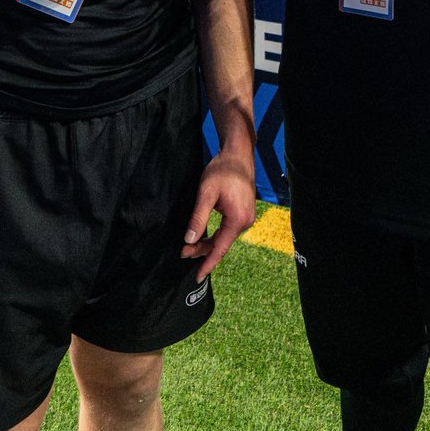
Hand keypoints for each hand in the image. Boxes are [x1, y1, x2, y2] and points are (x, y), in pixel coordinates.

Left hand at [181, 150, 255, 280]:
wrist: (238, 153)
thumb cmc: (223, 170)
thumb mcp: (206, 193)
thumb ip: (198, 218)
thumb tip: (189, 240)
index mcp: (238, 220)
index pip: (219, 249)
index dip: (207, 264)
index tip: (197, 277)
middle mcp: (246, 222)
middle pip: (221, 244)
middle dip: (202, 250)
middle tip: (183, 252)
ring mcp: (246, 217)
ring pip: (224, 237)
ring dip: (208, 242)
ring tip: (190, 246)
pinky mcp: (244, 212)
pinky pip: (228, 229)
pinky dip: (216, 234)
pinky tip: (205, 235)